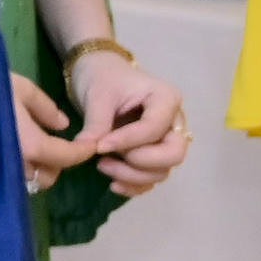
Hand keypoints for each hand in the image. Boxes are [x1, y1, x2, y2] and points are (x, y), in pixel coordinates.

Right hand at [10, 73, 100, 190]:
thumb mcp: (21, 88)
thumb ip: (46, 108)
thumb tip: (62, 125)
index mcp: (32, 144)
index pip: (67, 157)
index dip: (83, 152)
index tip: (91, 146)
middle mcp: (17, 163)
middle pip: (48, 176)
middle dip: (57, 164)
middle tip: (55, 146)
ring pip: (28, 179)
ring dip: (36, 169)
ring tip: (31, 150)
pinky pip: (8, 177)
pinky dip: (16, 169)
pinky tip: (11, 153)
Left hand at [65, 49, 191, 196]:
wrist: (100, 74)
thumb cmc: (102, 78)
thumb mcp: (98, 95)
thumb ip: (96, 123)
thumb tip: (85, 149)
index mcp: (166, 99)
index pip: (154, 128)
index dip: (127, 141)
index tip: (98, 146)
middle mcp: (174, 122)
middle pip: (173, 154)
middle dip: (139, 163)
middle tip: (106, 159)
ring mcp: (167, 140)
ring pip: (163, 170)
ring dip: (133, 176)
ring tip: (101, 165)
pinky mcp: (155, 154)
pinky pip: (153, 177)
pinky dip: (136, 185)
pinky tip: (113, 184)